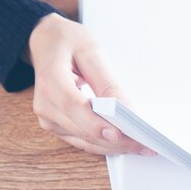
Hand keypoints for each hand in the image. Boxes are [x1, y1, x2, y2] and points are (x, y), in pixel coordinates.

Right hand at [28, 13, 153, 155]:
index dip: (95, 123)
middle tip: (145, 144)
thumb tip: (128, 111)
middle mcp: (45, 105)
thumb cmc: (68, 43)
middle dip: (116, 140)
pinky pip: (84, 142)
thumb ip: (108, 84)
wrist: (46, 43)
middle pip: (83, 130)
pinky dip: (105, 144)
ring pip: (86, 142)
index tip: (118, 134)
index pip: (73, 106)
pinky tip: (125, 143)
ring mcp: (48, 119)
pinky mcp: (56, 127)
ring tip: (141, 146)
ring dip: (114, 146)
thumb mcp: (91, 52)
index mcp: (50, 80)